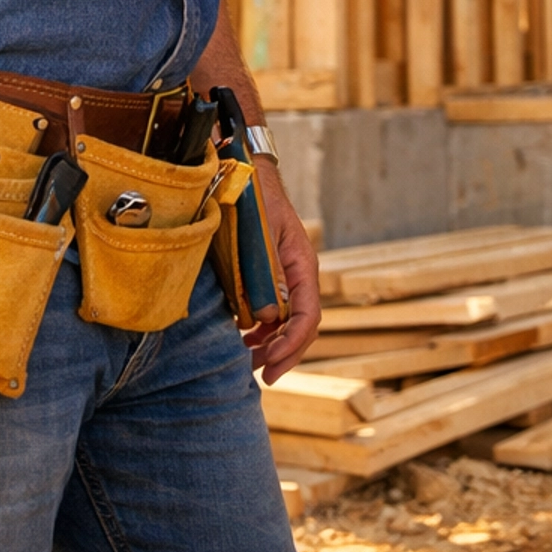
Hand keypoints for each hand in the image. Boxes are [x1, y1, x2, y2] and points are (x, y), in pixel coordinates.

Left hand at [246, 161, 320, 383]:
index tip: (272, 368)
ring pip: (286, 322)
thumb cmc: (256, 201)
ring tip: (248, 361)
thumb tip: (269, 316)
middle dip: (283, 353)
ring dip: (271, 344)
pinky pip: (272, 310)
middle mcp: (298, 275)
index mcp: (302, 265)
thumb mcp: (261, 236)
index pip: (307, 317)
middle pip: (300, 326)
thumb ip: (266, 274)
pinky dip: (261, 329)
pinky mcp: (270, 275)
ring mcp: (285, 276)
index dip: (292, 346)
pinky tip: (244, 336)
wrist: (248, 176)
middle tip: (260, 375)